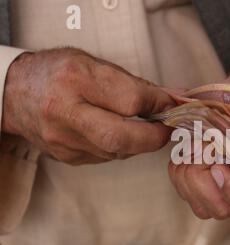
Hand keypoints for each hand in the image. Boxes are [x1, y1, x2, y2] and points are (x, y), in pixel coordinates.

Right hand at [2, 48, 173, 164]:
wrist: (15, 94)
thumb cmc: (58, 73)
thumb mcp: (94, 64)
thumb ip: (135, 83)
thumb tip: (174, 99)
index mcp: (76, 79)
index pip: (130, 99)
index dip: (159, 104)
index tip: (172, 105)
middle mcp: (66, 112)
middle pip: (121, 137)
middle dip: (154, 137)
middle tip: (167, 129)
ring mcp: (64, 140)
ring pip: (117, 151)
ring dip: (139, 143)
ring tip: (145, 129)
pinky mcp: (67, 157)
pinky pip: (106, 157)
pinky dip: (121, 148)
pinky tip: (121, 135)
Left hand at [169, 36, 229, 219]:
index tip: (219, 164)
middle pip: (224, 208)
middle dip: (204, 181)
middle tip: (201, 148)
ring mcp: (229, 184)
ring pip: (203, 206)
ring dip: (189, 177)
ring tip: (194, 146)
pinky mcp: (208, 180)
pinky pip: (188, 193)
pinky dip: (179, 175)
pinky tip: (186, 150)